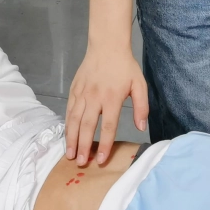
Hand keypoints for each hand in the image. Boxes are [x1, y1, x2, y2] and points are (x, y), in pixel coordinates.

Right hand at [65, 47, 147, 165]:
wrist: (106, 45)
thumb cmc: (125, 67)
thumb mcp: (140, 84)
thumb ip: (142, 107)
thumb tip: (141, 128)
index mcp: (112, 98)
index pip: (108, 126)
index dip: (105, 145)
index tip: (101, 160)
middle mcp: (95, 97)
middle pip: (88, 126)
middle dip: (84, 146)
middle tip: (81, 163)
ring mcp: (82, 94)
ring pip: (74, 120)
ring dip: (71, 139)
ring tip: (70, 155)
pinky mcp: (74, 90)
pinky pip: (69, 111)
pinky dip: (67, 125)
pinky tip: (67, 137)